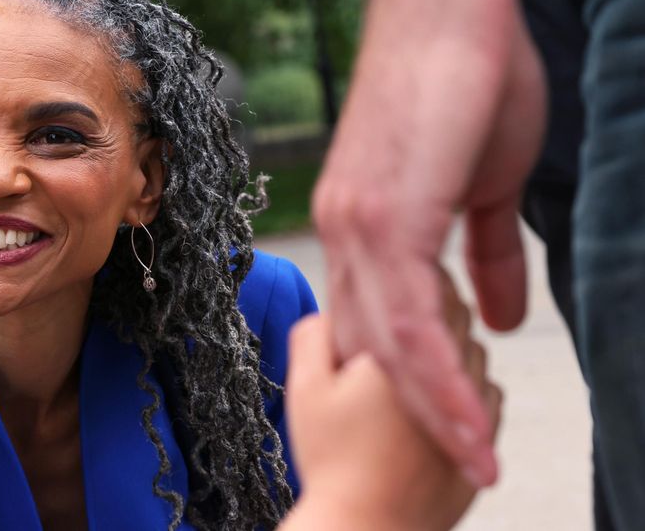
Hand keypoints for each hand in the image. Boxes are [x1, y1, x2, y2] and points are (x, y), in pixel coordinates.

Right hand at [282, 282, 502, 530]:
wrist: (365, 525)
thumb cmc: (332, 459)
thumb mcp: (305, 387)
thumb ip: (314, 333)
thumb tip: (333, 307)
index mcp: (404, 352)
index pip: (437, 291)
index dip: (416, 289)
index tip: (393, 302)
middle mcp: (450, 377)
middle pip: (460, 322)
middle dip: (434, 321)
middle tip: (397, 339)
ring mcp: (476, 413)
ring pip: (478, 358)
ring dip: (454, 355)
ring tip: (413, 377)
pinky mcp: (486, 443)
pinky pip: (489, 398)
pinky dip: (468, 393)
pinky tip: (433, 409)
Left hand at [313, 0, 543, 485]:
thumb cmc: (466, 79)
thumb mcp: (482, 184)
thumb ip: (483, 253)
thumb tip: (496, 316)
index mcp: (362, 229)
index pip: (379, 327)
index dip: (411, 386)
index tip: (449, 433)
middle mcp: (344, 235)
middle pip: (371, 351)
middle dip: (412, 419)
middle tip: (457, 470)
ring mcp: (358, 226)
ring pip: (388, 347)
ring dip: (434, 417)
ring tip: (474, 469)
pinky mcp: (386, 212)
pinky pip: (408, 316)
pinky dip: (436, 376)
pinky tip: (465, 419)